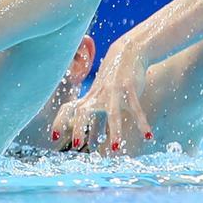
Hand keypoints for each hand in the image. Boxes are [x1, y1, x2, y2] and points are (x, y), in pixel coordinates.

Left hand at [50, 39, 152, 154]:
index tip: (54, 137)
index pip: (68, 109)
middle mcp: (98, 96)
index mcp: (89, 99)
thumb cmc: (113, 81)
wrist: (128, 52)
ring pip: (112, 114)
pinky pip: (136, 108)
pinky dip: (142, 122)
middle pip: (83, 111)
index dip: (60, 122)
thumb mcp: (102, 100)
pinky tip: (148, 136)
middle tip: (76, 145)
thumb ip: (97, 122)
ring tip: (115, 150)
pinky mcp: (130, 89)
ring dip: (114, 132)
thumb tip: (91, 144)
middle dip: (78, 127)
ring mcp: (113, 92)